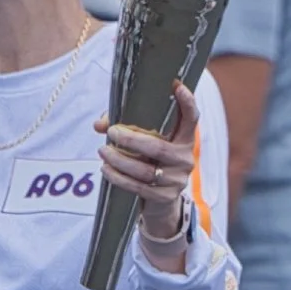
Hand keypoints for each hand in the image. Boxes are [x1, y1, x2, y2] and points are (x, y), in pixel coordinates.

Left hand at [96, 77, 202, 236]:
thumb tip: (99, 125)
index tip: (176, 86)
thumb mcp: (145, 144)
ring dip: (119, 159)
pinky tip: (106, 169)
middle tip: (112, 132)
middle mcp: (185, 158)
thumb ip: (125, 128)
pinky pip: (137, 186)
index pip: (191, 118)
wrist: (161, 203)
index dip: (187, 103)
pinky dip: (118, 177)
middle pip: (157, 147)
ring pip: (144, 169)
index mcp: (184, 139)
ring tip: (102, 151)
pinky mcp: (165, 197)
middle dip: (131, 138)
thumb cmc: (150, 162)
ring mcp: (177, 179)